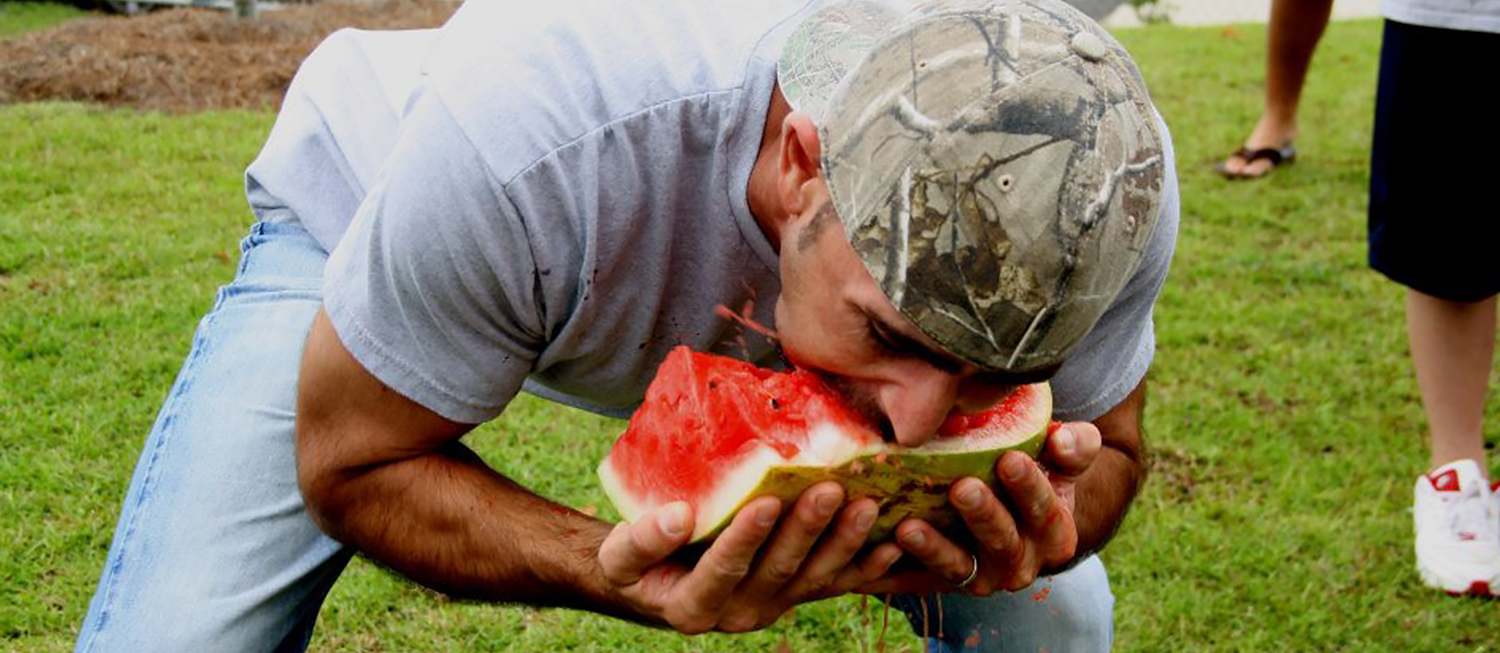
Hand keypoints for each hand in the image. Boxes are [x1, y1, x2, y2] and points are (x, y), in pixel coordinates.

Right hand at [596, 482, 903, 633]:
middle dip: (807, 529)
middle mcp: (740, 613)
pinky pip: (835, 584)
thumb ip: (643, 539)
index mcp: (695, 606)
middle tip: (830, 489)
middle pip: (779, 569)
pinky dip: (866, 566)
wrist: (656, 582)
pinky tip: (891, 543)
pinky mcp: (795, 595)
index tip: (765, 501)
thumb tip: (678, 516)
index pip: (725, 569)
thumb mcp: (620, 554)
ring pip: (814, 575)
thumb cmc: (635, 562)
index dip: (746, 538)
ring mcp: (773, 605)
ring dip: (843, 541)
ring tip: (865, 504)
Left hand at [856, 421, 1102, 595]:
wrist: (1012, 517)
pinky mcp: (946, 582)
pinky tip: (884, 546)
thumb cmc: (1036, 476)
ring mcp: (983, 577)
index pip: (1043, 509)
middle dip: (982, 514)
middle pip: (1002, 540)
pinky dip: (902, 568)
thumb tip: (1062, 439)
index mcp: (1054, 533)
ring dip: (934, 548)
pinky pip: (923, 579)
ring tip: (909, 527)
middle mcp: (1022, 563)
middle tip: (961, 487)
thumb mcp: (1062, 463)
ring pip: (959, 566)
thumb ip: (1074, 447)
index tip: (1010, 459)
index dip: (1029, 486)